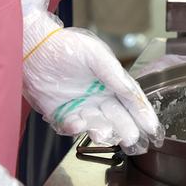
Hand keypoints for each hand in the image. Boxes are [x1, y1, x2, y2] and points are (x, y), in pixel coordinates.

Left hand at [22, 18, 163, 154]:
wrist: (32, 49)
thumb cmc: (67, 46)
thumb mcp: (96, 55)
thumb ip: (114, 75)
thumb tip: (131, 91)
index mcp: (111, 81)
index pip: (131, 100)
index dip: (143, 114)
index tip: (153, 128)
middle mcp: (98, 96)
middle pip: (117, 117)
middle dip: (126, 129)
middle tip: (132, 138)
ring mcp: (79, 106)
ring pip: (96, 125)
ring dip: (102, 131)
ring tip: (103, 133)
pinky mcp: (60, 114)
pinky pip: (70, 127)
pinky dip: (74, 128)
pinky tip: (77, 124)